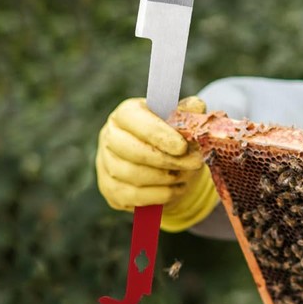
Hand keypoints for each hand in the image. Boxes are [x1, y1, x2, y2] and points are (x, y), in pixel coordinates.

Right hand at [96, 96, 217, 231]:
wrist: (162, 164)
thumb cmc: (170, 136)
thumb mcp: (180, 121)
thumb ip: (187, 113)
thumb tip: (197, 106)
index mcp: (125, 114)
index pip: (134, 120)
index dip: (159, 134)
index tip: (183, 147)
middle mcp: (109, 137)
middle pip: (132, 151)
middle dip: (167, 160)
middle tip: (195, 163)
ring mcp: (106, 164)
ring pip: (133, 175)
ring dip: (166, 178)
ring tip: (186, 175)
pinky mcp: (111, 190)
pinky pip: (134, 197)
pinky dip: (160, 195)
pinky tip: (177, 189)